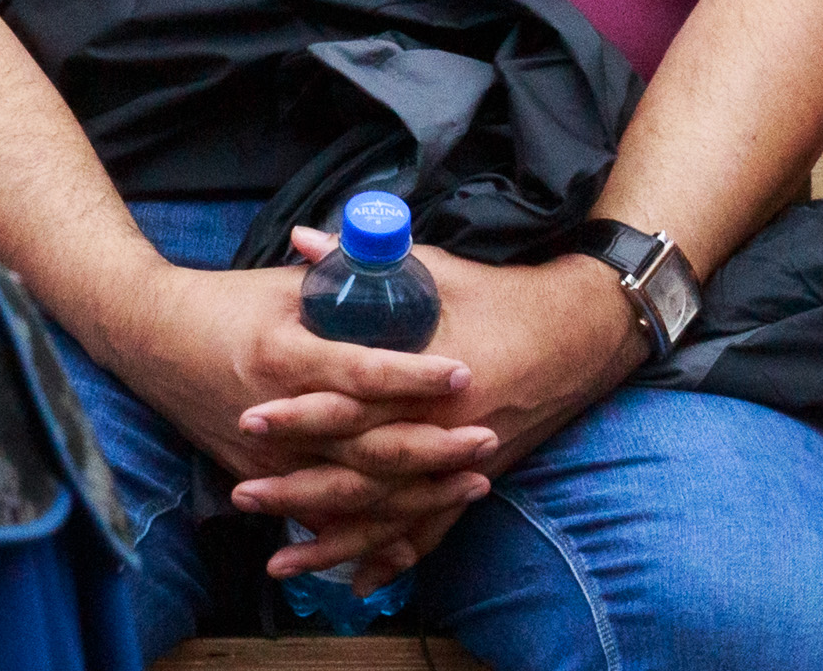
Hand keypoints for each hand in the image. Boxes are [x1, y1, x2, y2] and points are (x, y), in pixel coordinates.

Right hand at [80, 240, 489, 588]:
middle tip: (489, 437)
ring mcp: (266, 455)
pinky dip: (374, 524)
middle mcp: (274, 412)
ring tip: (475, 481)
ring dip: (421, 490)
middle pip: (369, 445)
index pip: (360, 373)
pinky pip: (324, 512)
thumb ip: (337, 283)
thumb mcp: (278, 287)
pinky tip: (420, 523)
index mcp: (280, 354)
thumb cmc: (220, 303)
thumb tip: (398, 271)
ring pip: (356, 489)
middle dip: (436, 446)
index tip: (464, 371)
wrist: (146, 337)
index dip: (415, 376)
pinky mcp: (259, 476)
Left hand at [230, 236, 641, 582]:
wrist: (580, 332)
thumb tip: (301, 240)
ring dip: (333, 536)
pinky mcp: (475, 479)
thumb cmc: (496, 294)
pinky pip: (431, 530)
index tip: (248, 419)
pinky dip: (392, 557)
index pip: (352, 401)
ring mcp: (461, 462)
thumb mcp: (429, 267)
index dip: (300, 413)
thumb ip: (360, 260)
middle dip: (300, 486)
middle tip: (242, 492)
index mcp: (425, 375)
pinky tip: (356, 583)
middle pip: (362, 469)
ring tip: (279, 557)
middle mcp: (442, 429)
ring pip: (391, 513)